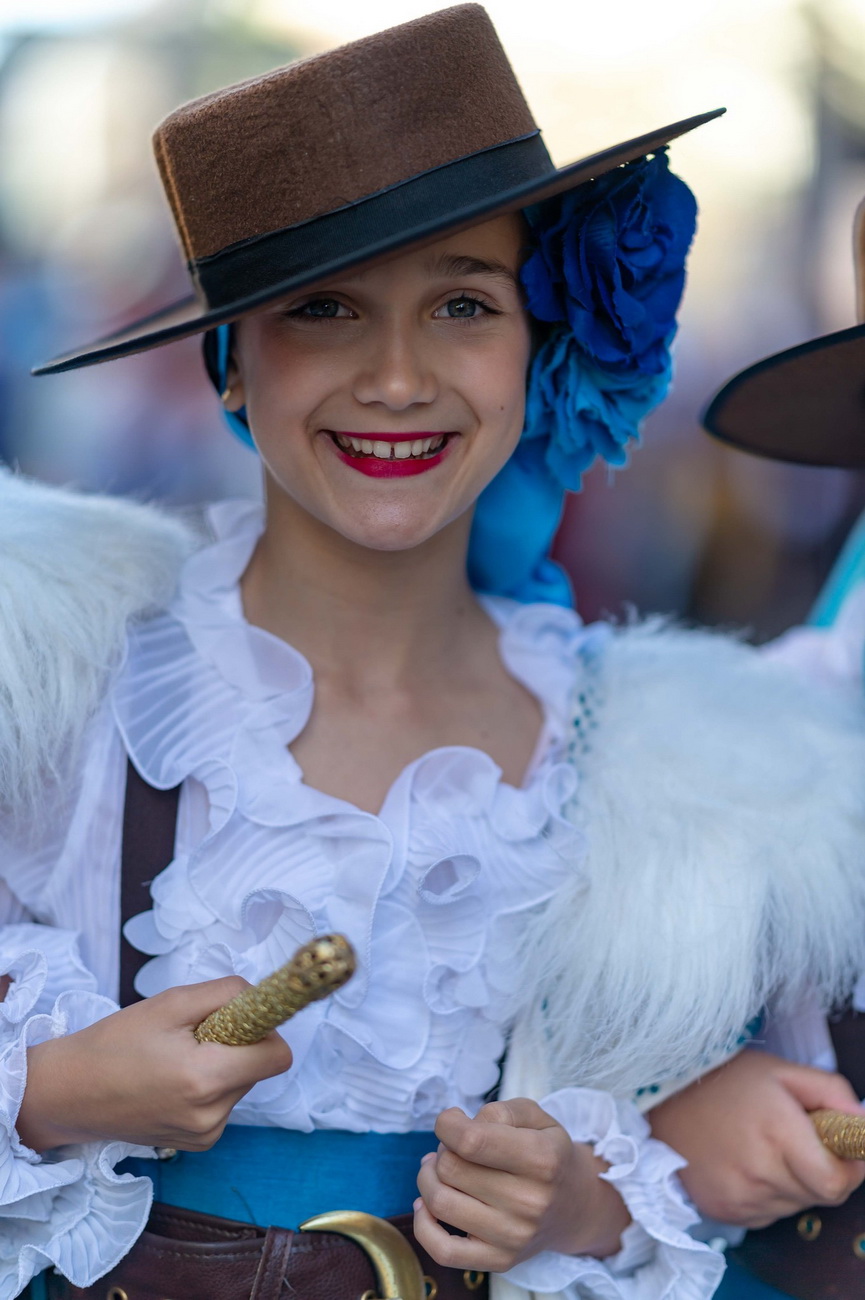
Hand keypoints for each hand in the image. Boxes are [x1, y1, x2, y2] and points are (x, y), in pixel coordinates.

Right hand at [16, 977, 292, 1152]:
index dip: (266, 1030)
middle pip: (257, 1068)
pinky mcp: (196, 1144)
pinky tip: (171, 1081)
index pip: (278, 1057)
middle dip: (237, 1045)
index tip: (241, 1018)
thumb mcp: (171, 1003)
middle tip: (192, 1035)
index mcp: (207, 1080)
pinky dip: (207, 1088)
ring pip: (239, 1085)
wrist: (68, 1093)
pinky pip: (222, 1104)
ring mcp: (204, 1135)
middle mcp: (212, 1115)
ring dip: (220, 1066)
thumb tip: (262, 998)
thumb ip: (226, 994)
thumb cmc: (115, 1043)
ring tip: (174, 1059)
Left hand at [413, 1098, 630, 1272]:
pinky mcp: (500, 1261)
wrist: (575, 1206)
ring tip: (439, 1169)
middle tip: (454, 1148)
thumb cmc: (547, 1153)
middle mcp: (529, 1202)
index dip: (447, 1124)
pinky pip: (443, 1251)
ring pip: (440, 1203)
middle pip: (450, 1168)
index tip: (451, 1120)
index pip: (470, 1140)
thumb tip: (459, 1127)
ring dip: (428, 1179)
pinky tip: (426, 1205)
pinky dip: (423, 1226)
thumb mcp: (535, 1117)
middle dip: (443, 1149)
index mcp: (541, 1159)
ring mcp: (514, 1236)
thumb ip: (498, 1111)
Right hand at [649, 1049, 864, 1226]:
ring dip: (793, 1183)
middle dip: (821, 1172)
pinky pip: (767, 1213)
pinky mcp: (724, 1210)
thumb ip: (831, 1091)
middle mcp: (759, 1171)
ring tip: (767, 1149)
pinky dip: (768, 1194)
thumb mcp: (780, 1071)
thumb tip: (862, 1121)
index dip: (849, 1170)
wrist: (660, 1100)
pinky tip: (747, 1164)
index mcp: (778, 1132)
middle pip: (818, 1196)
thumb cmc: (724, 1080)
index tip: (844, 1151)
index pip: (835, 1183)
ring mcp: (739, 1196)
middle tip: (799, 1141)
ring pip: (793, 1205)